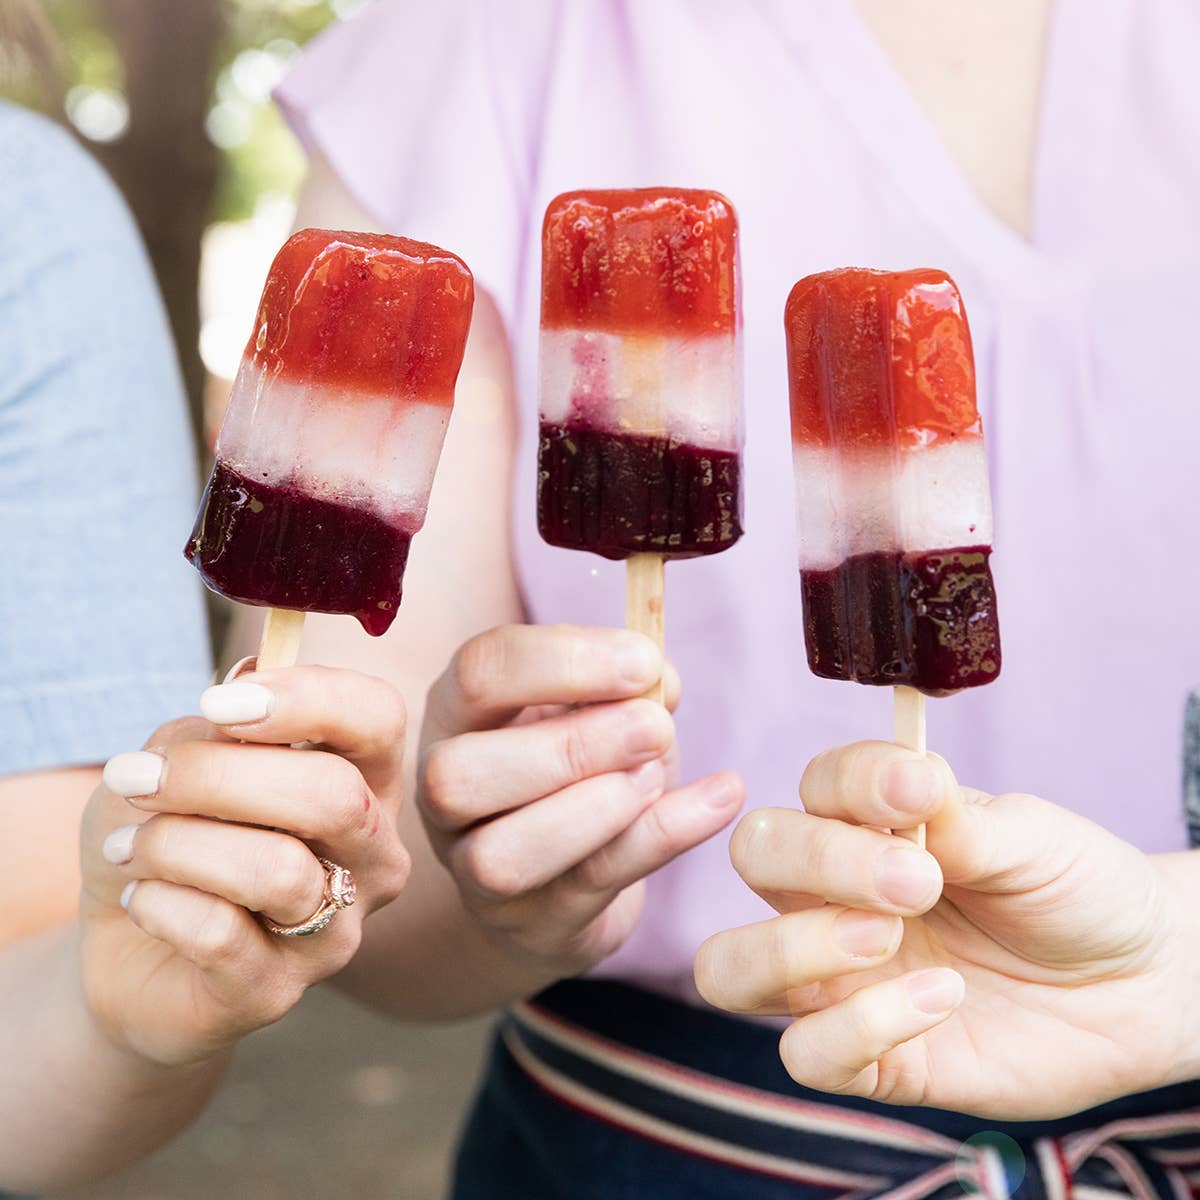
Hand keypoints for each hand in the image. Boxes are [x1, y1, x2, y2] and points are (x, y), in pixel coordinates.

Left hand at [80, 666, 410, 1066]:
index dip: (308, 698)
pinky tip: (140, 899)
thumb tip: (242, 689)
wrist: (128, 946)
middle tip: (135, 776)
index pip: (378, 718)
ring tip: (131, 846)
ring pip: (277, 870)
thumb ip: (215, 729)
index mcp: (365, 780)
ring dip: (176, 844)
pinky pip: (219, 933)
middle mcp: (373, 854)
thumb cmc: (172, 832)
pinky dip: (159, 902)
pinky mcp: (279, 992)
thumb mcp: (178, 759)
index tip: (216, 704)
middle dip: (215, 777)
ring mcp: (337, 931)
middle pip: (332, 795)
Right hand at [419, 624, 743, 980]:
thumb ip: (624, 686)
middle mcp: (443, 795)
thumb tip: (659, 679)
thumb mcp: (595, 710)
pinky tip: (720, 798)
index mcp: (457, 714)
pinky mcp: (533, 924)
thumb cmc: (575, 771)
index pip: (480, 672)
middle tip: (655, 728)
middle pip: (458, 775)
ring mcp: (475, 871)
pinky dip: (664, 836)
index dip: (561, 660)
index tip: (643, 660)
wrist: (558, 883)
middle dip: (570, 746)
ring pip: (502, 855)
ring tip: (656, 774)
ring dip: (597, 808)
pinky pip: (592, 882)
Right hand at [694, 741, 1198, 1117]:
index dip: (854, 784)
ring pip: (729, 968)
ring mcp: (840, 978)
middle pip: (753, 857)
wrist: (1138, 982)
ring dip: (793, 948)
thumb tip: (904, 784)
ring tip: (885, 939)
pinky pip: (807, 1053)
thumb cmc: (1071, 888)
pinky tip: (941, 999)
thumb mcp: (1031, 837)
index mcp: (865, 825)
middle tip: (916, 881)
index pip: (813, 785)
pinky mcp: (870, 1056)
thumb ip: (958, 814)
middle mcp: (832, 895)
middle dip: (819, 861)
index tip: (922, 792)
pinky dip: (861, 1027)